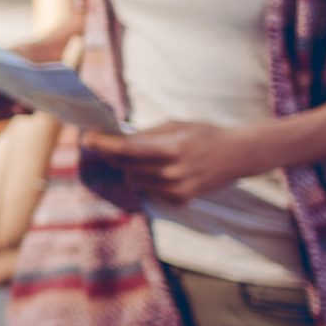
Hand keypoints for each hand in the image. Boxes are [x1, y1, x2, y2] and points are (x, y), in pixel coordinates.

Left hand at [80, 121, 257, 204]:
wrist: (239, 155)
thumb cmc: (205, 134)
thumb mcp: (176, 126)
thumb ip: (147, 134)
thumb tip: (118, 139)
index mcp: (171, 149)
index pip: (127, 149)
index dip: (103, 144)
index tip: (86, 138)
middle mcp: (173, 172)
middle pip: (126, 166)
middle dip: (112, 154)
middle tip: (102, 144)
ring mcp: (177, 188)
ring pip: (135, 179)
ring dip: (130, 167)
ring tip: (141, 154)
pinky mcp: (181, 199)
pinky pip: (150, 190)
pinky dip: (147, 179)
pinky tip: (159, 169)